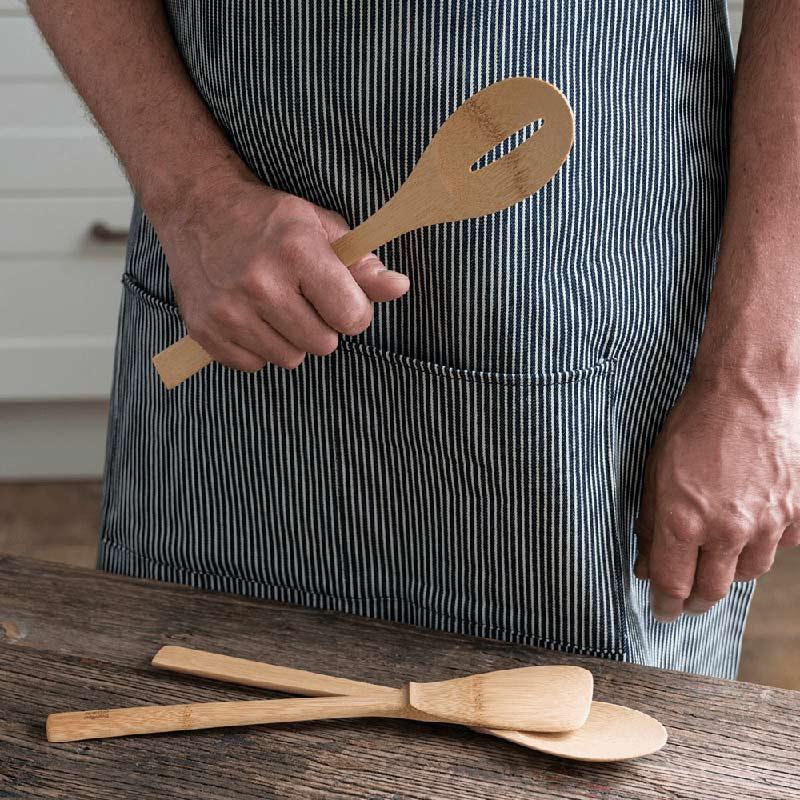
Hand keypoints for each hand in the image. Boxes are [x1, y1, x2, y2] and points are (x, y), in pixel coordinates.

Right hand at [154, 169, 409, 370]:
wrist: (197, 209)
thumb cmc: (269, 220)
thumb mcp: (321, 228)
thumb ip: (362, 264)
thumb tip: (400, 287)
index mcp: (296, 251)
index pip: (352, 317)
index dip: (353, 311)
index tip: (340, 297)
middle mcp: (260, 283)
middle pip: (323, 344)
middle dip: (322, 325)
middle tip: (302, 297)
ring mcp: (229, 310)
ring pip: (290, 358)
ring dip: (290, 338)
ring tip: (275, 305)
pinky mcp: (205, 331)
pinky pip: (255, 364)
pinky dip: (258, 347)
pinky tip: (250, 315)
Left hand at [634, 368, 799, 621]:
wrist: (748, 391)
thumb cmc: (695, 426)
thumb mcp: (655, 473)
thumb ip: (650, 524)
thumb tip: (647, 564)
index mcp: (684, 523)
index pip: (673, 585)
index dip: (665, 604)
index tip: (662, 610)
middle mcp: (728, 531)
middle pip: (713, 591)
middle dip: (695, 601)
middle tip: (686, 602)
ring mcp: (768, 524)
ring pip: (748, 573)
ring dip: (728, 574)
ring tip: (715, 564)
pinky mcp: (796, 512)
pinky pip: (781, 546)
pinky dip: (764, 545)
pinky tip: (751, 532)